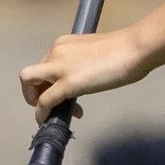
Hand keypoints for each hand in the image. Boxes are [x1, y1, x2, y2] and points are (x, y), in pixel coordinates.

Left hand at [20, 28, 150, 120]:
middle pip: (32, 74)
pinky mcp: (68, 82)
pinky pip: (44, 101)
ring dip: (33, 99)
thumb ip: (83, 65)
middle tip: (56, 104)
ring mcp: (60, 66)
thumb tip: (83, 81)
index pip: (46, 65)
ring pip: (28, 81)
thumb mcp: (95, 54)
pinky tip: (47, 120)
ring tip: (50, 112)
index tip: (69, 94)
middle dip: (39, 92)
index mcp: (64, 44)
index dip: (51, 83)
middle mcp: (57, 51)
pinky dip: (41, 112)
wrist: (136, 48)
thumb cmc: (126, 50)